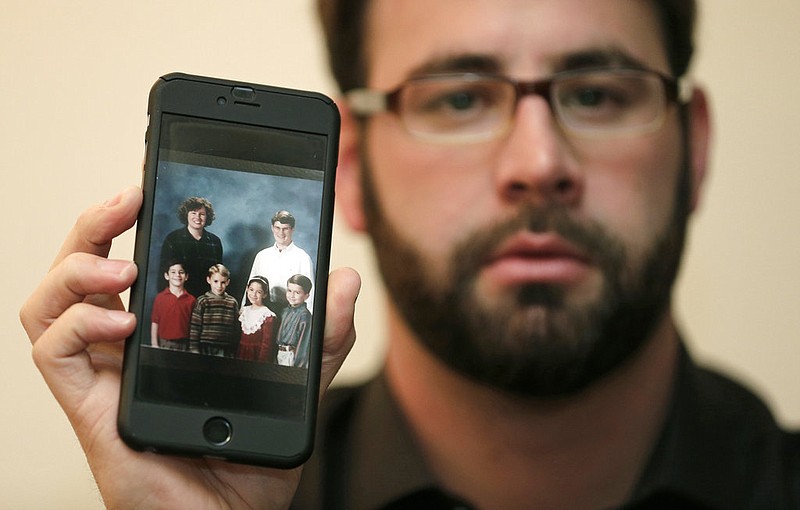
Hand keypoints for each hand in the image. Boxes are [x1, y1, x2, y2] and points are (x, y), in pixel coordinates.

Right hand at [19, 187, 360, 508]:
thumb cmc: (251, 461)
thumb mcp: (298, 385)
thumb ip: (319, 333)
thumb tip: (343, 278)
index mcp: (166, 333)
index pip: (135, 264)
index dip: (133, 222)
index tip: (157, 187)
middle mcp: (125, 348)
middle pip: (82, 268)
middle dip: (95, 223)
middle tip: (130, 194)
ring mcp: (102, 376)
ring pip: (50, 302)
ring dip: (75, 267)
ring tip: (121, 264)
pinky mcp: (89, 408)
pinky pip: (52, 354)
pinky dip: (76, 325)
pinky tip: (121, 322)